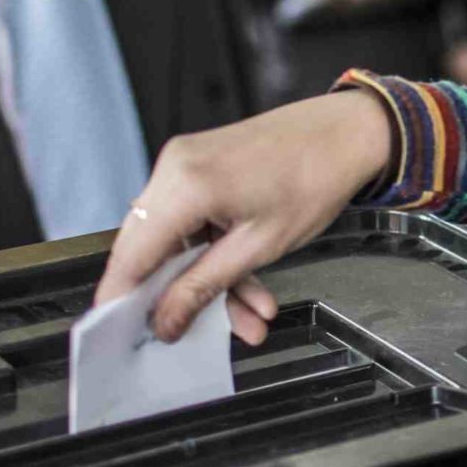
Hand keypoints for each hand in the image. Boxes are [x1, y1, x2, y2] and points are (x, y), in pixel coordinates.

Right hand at [100, 91, 398, 342]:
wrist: (346, 132)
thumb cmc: (315, 177)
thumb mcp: (259, 247)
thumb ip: (204, 286)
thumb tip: (165, 320)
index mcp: (184, 185)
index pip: (131, 254)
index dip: (120, 298)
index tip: (119, 334)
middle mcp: (175, 168)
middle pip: (149, 249)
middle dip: (177, 296)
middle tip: (188, 332)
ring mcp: (185, 164)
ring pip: (178, 241)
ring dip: (209, 281)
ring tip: (250, 316)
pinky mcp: (200, 167)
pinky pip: (194, 222)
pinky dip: (217, 254)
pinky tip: (251, 287)